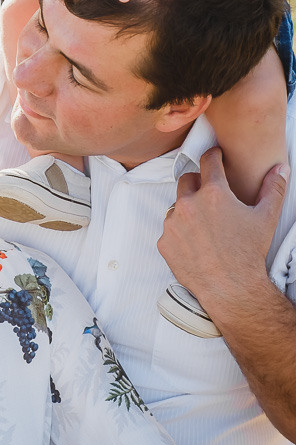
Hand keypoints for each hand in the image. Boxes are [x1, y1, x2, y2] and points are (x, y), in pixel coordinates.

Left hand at [157, 147, 288, 316]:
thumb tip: (281, 168)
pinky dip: (180, 232)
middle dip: (198, 184)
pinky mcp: (164, 241)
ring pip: (177, 205)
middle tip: (210, 197)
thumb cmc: (249, 253)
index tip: (214, 157)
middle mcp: (189, 204)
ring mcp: (173, 223)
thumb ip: (273, 188)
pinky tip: (195, 243)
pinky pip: (170, 229)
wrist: (231, 288)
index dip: (213, 156)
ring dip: (188, 210)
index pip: (208, 161)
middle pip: (187, 180)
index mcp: (214, 193)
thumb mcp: (265, 218)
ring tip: (205, 226)